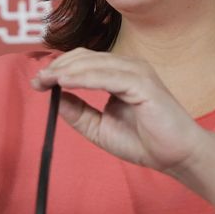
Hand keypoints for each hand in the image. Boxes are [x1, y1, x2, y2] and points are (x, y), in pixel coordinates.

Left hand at [31, 49, 209, 175]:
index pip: (84, 62)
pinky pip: (107, 76)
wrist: (177, 156)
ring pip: (94, 64)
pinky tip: (65, 82)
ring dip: (66, 70)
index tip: (37, 81)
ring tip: (46, 79)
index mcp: (120, 74)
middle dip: (58, 67)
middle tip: (37, 79)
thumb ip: (78, 112)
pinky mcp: (143, 83)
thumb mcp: (100, 127)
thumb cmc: (144, 142)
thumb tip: (53, 97)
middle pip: (85, 58)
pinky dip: (84, 78)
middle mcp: (128, 67)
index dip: (59, 68)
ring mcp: (137, 72)